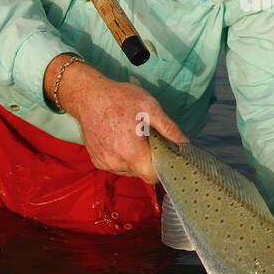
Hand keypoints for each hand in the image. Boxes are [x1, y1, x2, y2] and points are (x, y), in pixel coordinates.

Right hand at [45, 56, 185, 183]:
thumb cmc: (120, 99)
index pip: (153, 177)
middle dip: (149, 160)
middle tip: (148, 139)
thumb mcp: (150, 108)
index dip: (162, 168)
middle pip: (141, 173)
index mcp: (132, 154)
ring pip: (129, 171)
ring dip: (134, 159)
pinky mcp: (97, 160)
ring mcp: (105, 163)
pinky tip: (120, 139)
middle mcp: (117, 164)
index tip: (165, 154)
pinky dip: (122, 157)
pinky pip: (116, 166)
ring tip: (132, 137)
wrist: (88, 95)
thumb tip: (185, 144)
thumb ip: (169, 129)